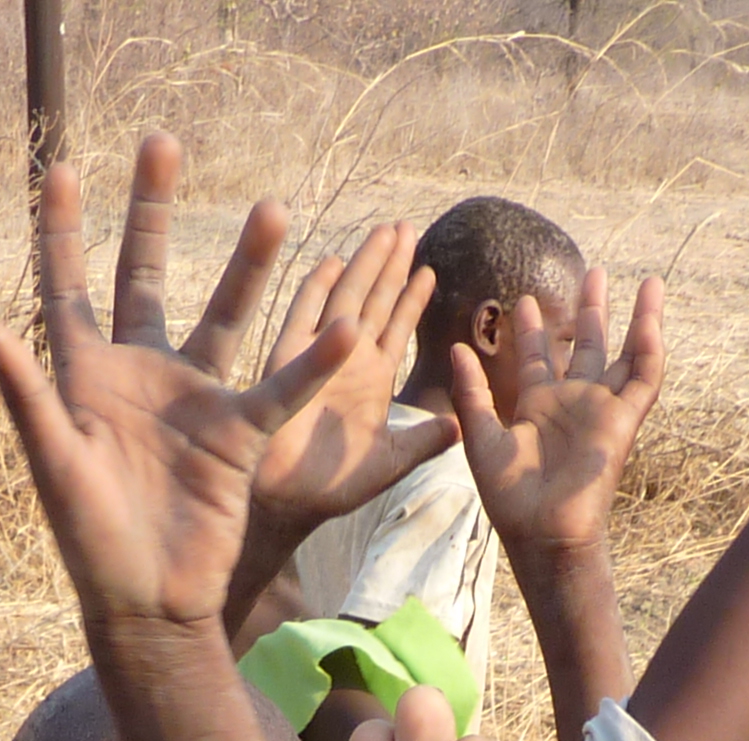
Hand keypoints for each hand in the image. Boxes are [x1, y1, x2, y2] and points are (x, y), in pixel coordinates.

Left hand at [0, 134, 350, 633]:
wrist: (148, 607)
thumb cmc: (88, 543)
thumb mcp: (53, 462)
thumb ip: (26, 390)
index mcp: (84, 378)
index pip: (67, 286)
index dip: (60, 229)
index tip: (61, 167)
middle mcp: (140, 377)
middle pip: (144, 274)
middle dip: (151, 210)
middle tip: (162, 143)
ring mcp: (193, 402)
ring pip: (225, 315)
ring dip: (249, 264)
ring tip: (271, 208)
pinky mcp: (239, 436)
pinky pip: (281, 388)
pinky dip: (310, 362)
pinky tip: (344, 325)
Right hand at [248, 218, 455, 543]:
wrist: (288, 504)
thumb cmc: (332, 487)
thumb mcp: (391, 462)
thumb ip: (424, 441)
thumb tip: (460, 427)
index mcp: (371, 379)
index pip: (396, 328)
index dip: (412, 297)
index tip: (429, 268)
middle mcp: (346, 360)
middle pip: (373, 300)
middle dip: (390, 264)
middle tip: (407, 226)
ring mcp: (317, 357)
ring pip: (345, 298)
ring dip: (365, 265)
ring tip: (386, 232)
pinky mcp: (289, 363)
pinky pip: (302, 318)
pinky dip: (316, 290)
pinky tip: (332, 261)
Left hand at [451, 271, 664, 558]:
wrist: (543, 532)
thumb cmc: (510, 499)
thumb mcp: (482, 439)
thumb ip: (472, 393)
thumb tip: (456, 348)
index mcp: (538, 407)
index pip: (540, 357)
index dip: (534, 328)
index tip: (525, 298)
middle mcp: (572, 403)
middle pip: (587, 345)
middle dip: (590, 309)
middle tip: (593, 272)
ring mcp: (600, 409)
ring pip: (624, 354)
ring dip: (636, 318)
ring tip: (645, 281)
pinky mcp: (623, 420)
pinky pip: (645, 378)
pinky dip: (651, 347)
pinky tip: (653, 315)